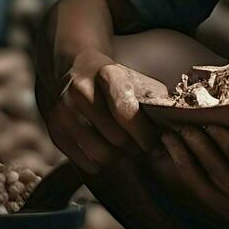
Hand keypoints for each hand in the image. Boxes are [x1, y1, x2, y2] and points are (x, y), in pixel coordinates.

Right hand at [39, 48, 167, 174]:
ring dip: (119, 156)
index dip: (145, 134)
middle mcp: (80, 90)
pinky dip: (101, 162)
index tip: (157, 144)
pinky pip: (86, 162)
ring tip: (126, 148)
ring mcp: (63, 111)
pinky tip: (108, 148)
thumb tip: (173, 131)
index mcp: (106, 73)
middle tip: (143, 147)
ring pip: (101, 154)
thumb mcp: (135, 79)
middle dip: (135, 147)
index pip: (126, 111)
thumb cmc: (114, 78)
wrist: (75, 66)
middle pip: (116, 138)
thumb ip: (154, 102)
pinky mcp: (55, 130)